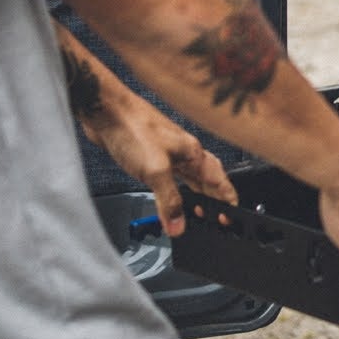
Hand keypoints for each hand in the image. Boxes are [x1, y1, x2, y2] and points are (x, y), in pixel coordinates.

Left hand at [83, 89, 238, 235]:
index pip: (219, 180)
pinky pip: (169, 178)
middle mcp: (183, 152)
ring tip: (195, 213)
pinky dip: (172, 191)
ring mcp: (167, 153)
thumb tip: (178, 227)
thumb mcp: (155, 171)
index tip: (232, 216)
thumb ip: (169, 200)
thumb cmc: (134, 128)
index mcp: (193, 153)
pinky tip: (166, 196)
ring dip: (193, 196)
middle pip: (205, 180)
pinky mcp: (149, 155)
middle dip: (212, 200)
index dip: (227, 199)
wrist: (106, 111)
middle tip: (216, 219)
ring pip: (187, 179)